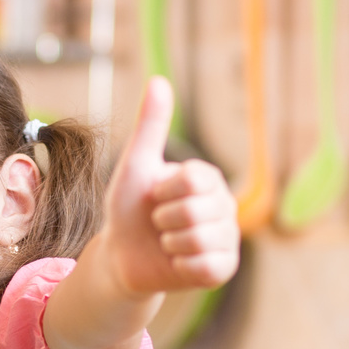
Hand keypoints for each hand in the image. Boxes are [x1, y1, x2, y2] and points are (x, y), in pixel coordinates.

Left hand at [100, 77, 239, 297]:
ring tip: (166, 241)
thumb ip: (150, 126)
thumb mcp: (136, 165)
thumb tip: (158, 80)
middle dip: (162, 219)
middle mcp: (225, 206)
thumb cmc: (129, 208)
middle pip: (193, 210)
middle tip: (158, 223)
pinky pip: (206, 266)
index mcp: (208, 179)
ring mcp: (228, 239)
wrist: (121, 255)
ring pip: (199, 239)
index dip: (163, 191)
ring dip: (169, 242)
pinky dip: (181, 265)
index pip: (193, 180)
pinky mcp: (223, 269)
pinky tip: (176, 261)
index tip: (156, 196)